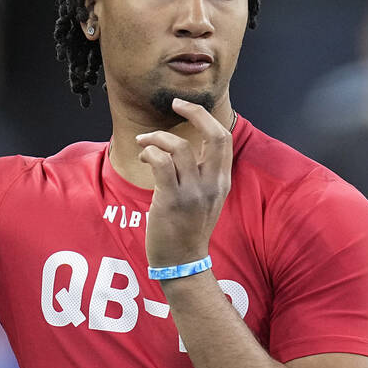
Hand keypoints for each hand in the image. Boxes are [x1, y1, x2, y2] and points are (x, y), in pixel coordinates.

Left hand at [135, 98, 231, 268]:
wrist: (183, 262)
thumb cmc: (188, 228)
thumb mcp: (207, 198)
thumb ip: (204, 174)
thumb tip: (188, 147)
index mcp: (222, 181)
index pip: (224, 137)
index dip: (206, 116)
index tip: (187, 107)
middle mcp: (212, 184)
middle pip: (214, 134)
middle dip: (194, 112)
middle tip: (175, 104)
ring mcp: (193, 192)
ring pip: (179, 146)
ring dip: (157, 137)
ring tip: (145, 143)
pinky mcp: (171, 200)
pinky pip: (160, 163)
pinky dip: (149, 152)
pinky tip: (144, 157)